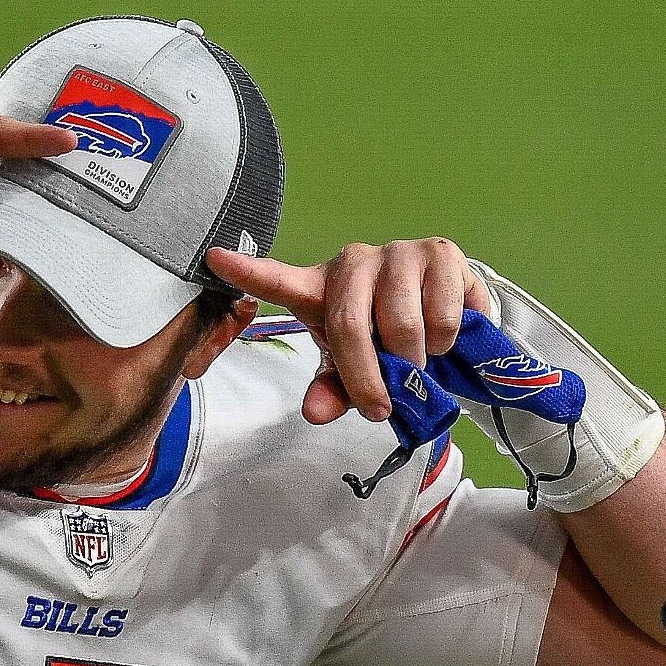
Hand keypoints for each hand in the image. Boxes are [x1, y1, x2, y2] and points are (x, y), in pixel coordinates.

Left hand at [206, 238, 491, 424]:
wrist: (451, 320)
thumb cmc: (387, 342)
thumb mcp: (353, 370)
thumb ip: (333, 391)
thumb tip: (315, 413)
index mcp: (319, 289)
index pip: (276, 279)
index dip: (247, 271)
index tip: (214, 259)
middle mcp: (352, 262)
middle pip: (348, 326)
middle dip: (367, 378)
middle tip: (382, 406)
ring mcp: (396, 252)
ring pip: (402, 326)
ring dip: (415, 362)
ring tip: (417, 361)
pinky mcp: (440, 251)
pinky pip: (442, 315)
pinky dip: (445, 342)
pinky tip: (442, 336)